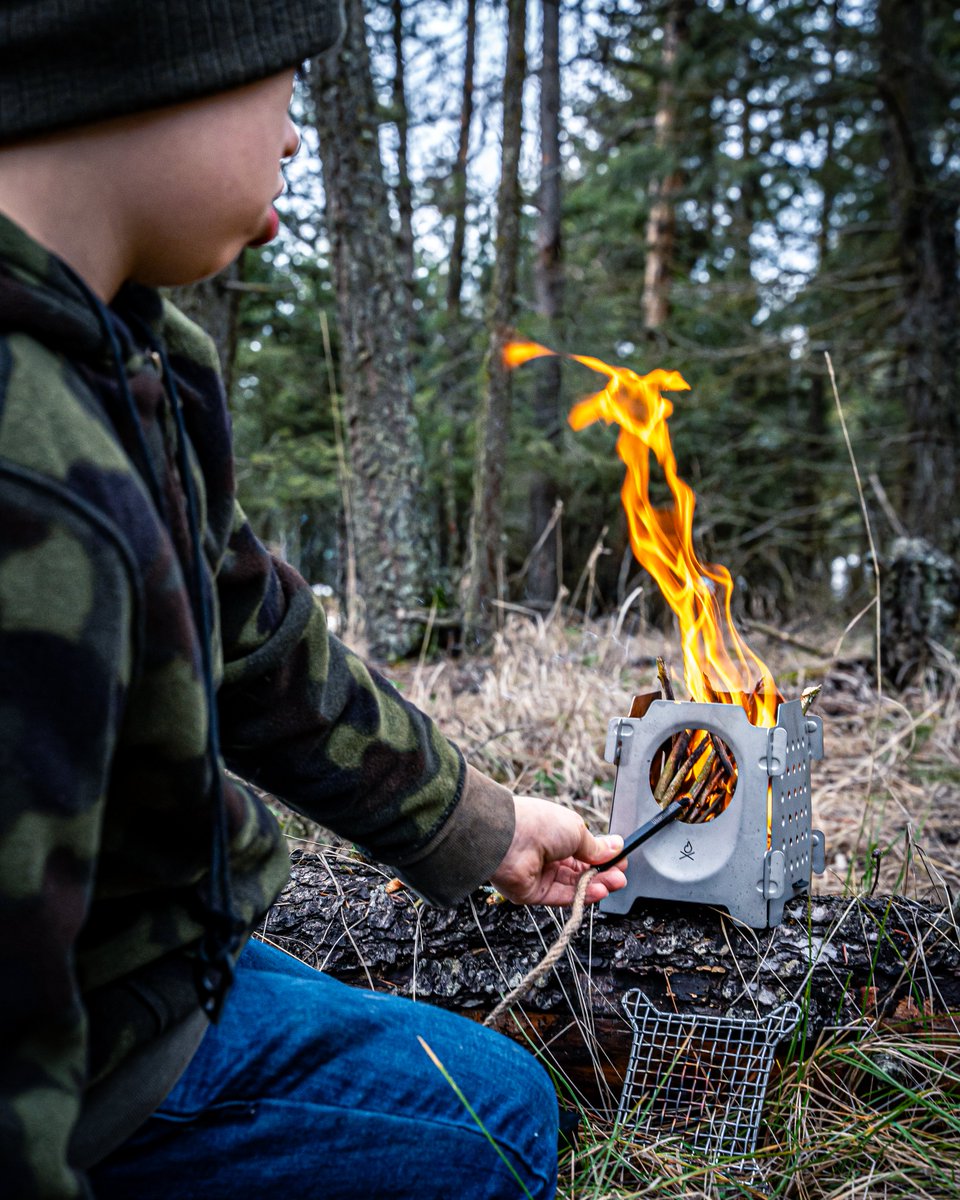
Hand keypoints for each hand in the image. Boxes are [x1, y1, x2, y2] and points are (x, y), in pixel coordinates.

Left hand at [489, 795, 627, 906]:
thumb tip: (617, 847)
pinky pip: (561, 896)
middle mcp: (548, 854)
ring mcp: (541, 874)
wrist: (508, 838)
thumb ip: (596, 846)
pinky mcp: (534, 893)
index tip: (621, 861)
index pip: (583, 851)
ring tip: (614, 883)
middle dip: (603, 874)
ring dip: (596, 886)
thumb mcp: (576, 830)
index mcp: (556, 834)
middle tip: (621, 876)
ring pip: (574, 885)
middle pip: (580, 870)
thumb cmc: (539, 824)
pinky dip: (581, 895)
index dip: (603, 857)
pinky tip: (599, 891)